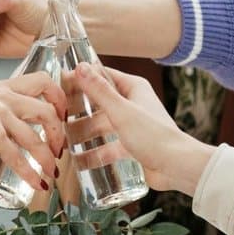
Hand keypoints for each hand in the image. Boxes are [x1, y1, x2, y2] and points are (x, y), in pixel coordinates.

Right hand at [0, 70, 67, 184]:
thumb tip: (21, 127)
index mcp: (0, 88)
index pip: (42, 80)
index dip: (60, 98)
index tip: (63, 116)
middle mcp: (1, 97)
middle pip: (47, 109)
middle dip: (60, 132)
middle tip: (59, 149)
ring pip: (37, 138)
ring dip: (49, 158)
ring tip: (52, 171)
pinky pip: (21, 158)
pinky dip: (33, 174)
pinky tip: (37, 184)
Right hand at [68, 64, 214, 194]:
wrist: (177, 167)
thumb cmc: (154, 135)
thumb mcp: (122, 111)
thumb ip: (99, 91)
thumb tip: (80, 67)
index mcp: (133, 88)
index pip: (102, 77)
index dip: (81, 80)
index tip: (59, 85)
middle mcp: (132, 104)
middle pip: (98, 104)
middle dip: (78, 113)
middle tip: (56, 119)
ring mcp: (132, 126)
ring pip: (101, 128)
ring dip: (83, 135)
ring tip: (63, 143)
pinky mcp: (132, 147)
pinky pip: (108, 149)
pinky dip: (94, 155)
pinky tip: (78, 162)